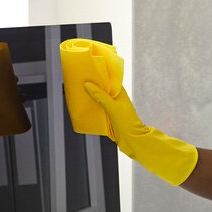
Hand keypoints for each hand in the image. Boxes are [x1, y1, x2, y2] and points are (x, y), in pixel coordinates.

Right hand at [83, 81, 197, 186]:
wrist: (133, 141)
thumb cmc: (127, 123)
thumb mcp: (112, 107)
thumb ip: (100, 96)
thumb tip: (88, 85)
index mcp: (120, 92)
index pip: (108, 78)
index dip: (98, 74)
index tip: (87, 70)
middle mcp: (115, 98)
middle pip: (101, 88)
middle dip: (92, 84)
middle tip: (78, 80)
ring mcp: (111, 107)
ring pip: (98, 98)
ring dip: (90, 95)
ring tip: (78, 91)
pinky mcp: (108, 116)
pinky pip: (97, 108)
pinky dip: (91, 106)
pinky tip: (82, 105)